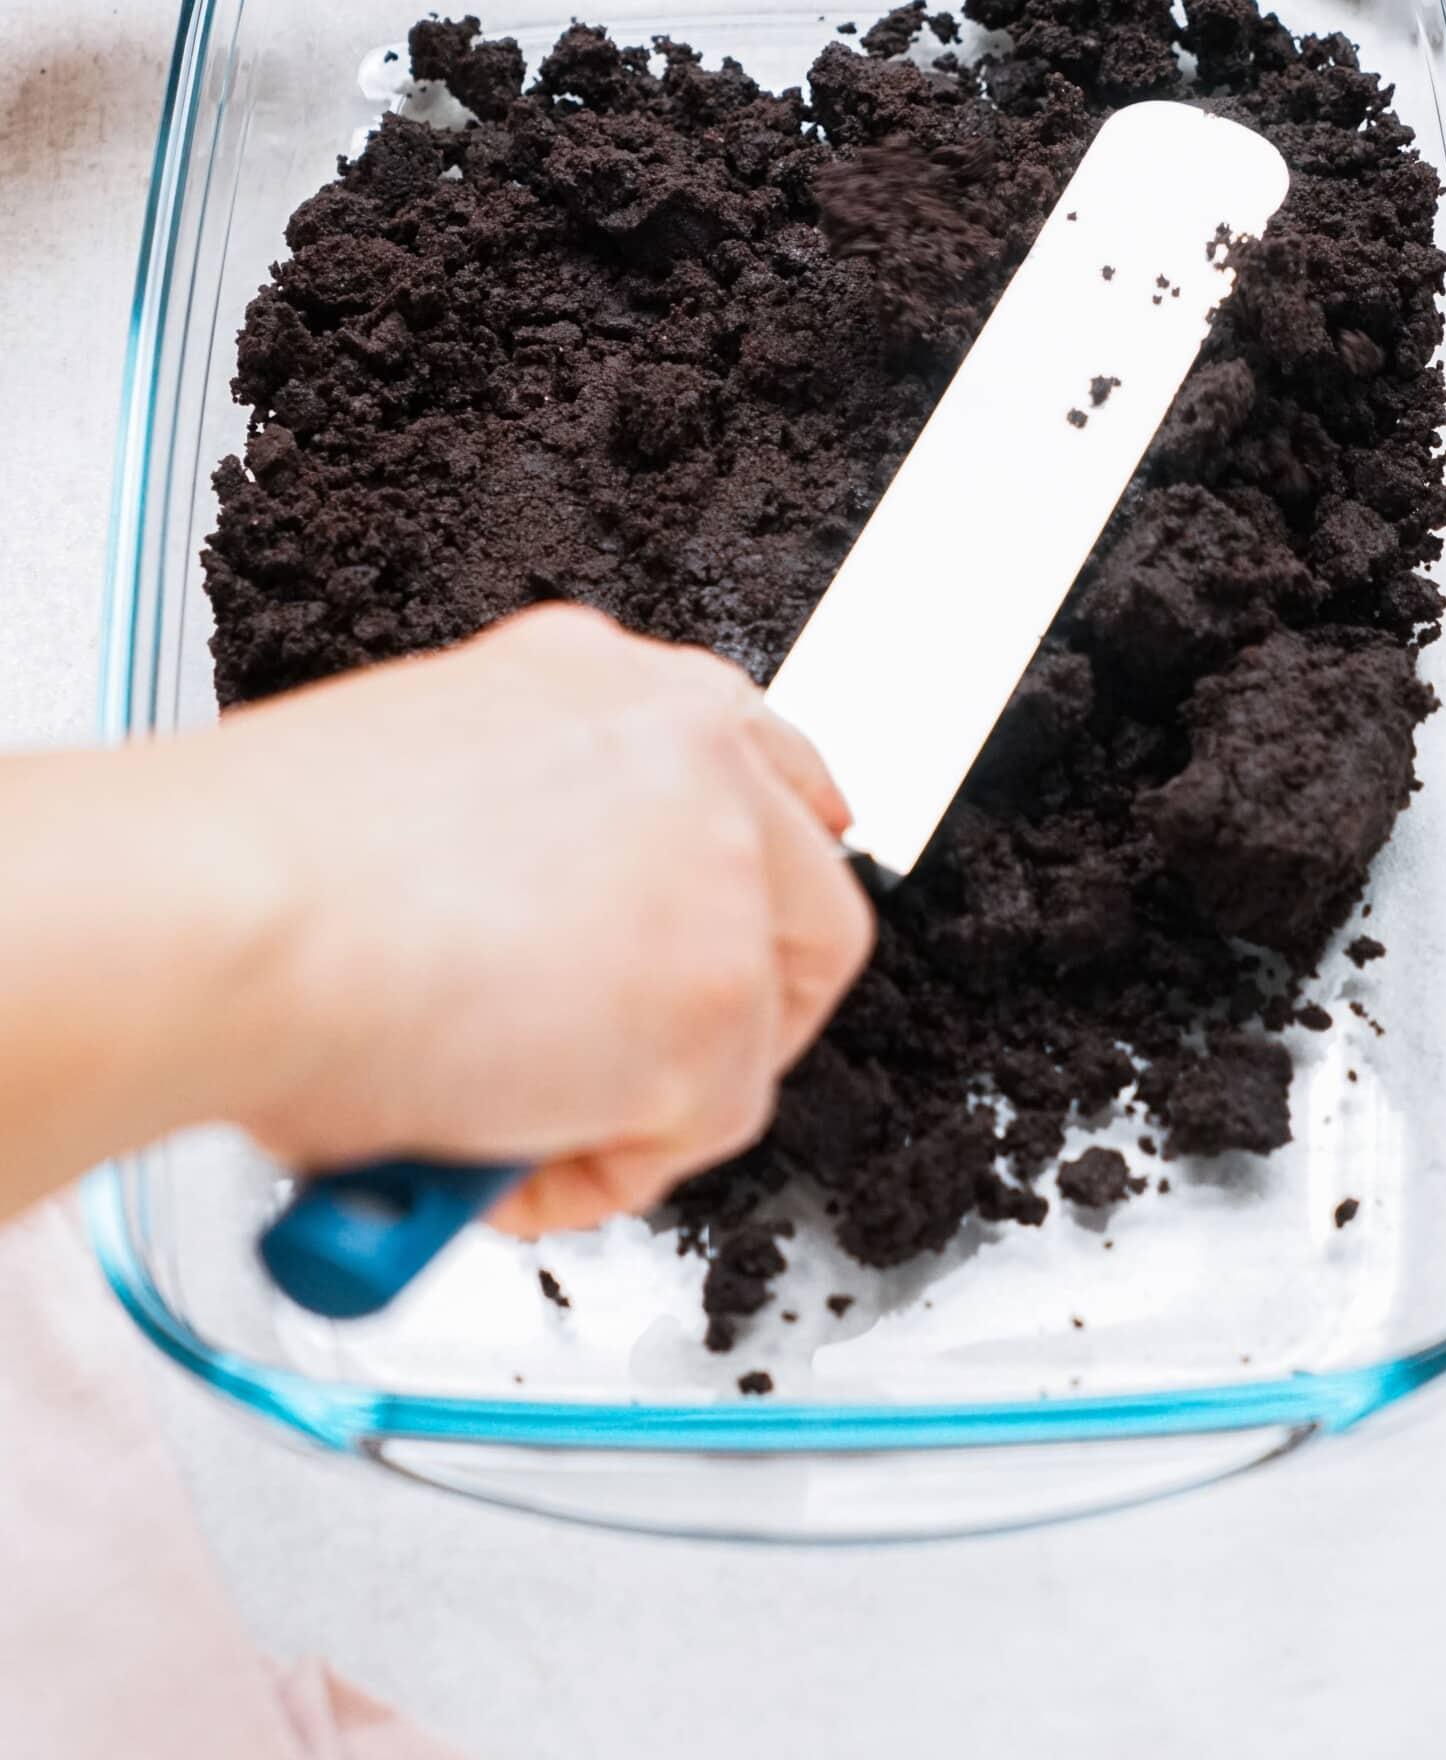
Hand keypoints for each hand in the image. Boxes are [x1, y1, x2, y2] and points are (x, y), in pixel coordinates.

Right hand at [199, 607, 872, 1235]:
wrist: (223, 913)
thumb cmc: (258, 868)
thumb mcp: (423, 796)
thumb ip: (529, 850)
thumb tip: (533, 957)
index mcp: (605, 684)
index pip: (760, 764)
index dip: (764, 861)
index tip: (748, 920)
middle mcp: (687, 751)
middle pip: (809, 895)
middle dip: (745, 1009)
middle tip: (643, 1080)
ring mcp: (719, 873)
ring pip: (756, 1028)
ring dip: (645, 1106)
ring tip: (508, 1131)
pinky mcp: (715, 1001)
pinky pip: (701, 1129)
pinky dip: (604, 1174)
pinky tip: (494, 1160)